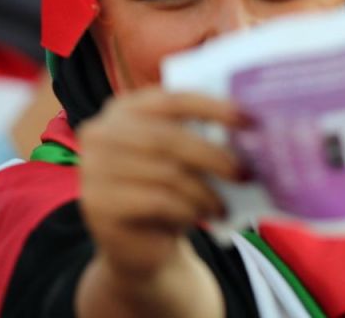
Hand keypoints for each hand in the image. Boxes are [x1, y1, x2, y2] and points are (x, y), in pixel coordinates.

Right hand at [77, 89, 243, 278]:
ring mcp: (94, 168)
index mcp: (125, 108)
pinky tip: (205, 216)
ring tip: (225, 204)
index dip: (214, 107)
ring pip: (165, 173)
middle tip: (245, 173)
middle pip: (168, 138)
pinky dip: (189, 209)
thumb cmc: (167, 191)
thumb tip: (250, 130)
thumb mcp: (183, 158)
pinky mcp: (98, 203)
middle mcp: (102, 132)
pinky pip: (157, 201)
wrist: (139, 245)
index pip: (173, 99)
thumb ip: (200, 136)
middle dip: (213, 156)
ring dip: (204, 191)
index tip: (250, 120)